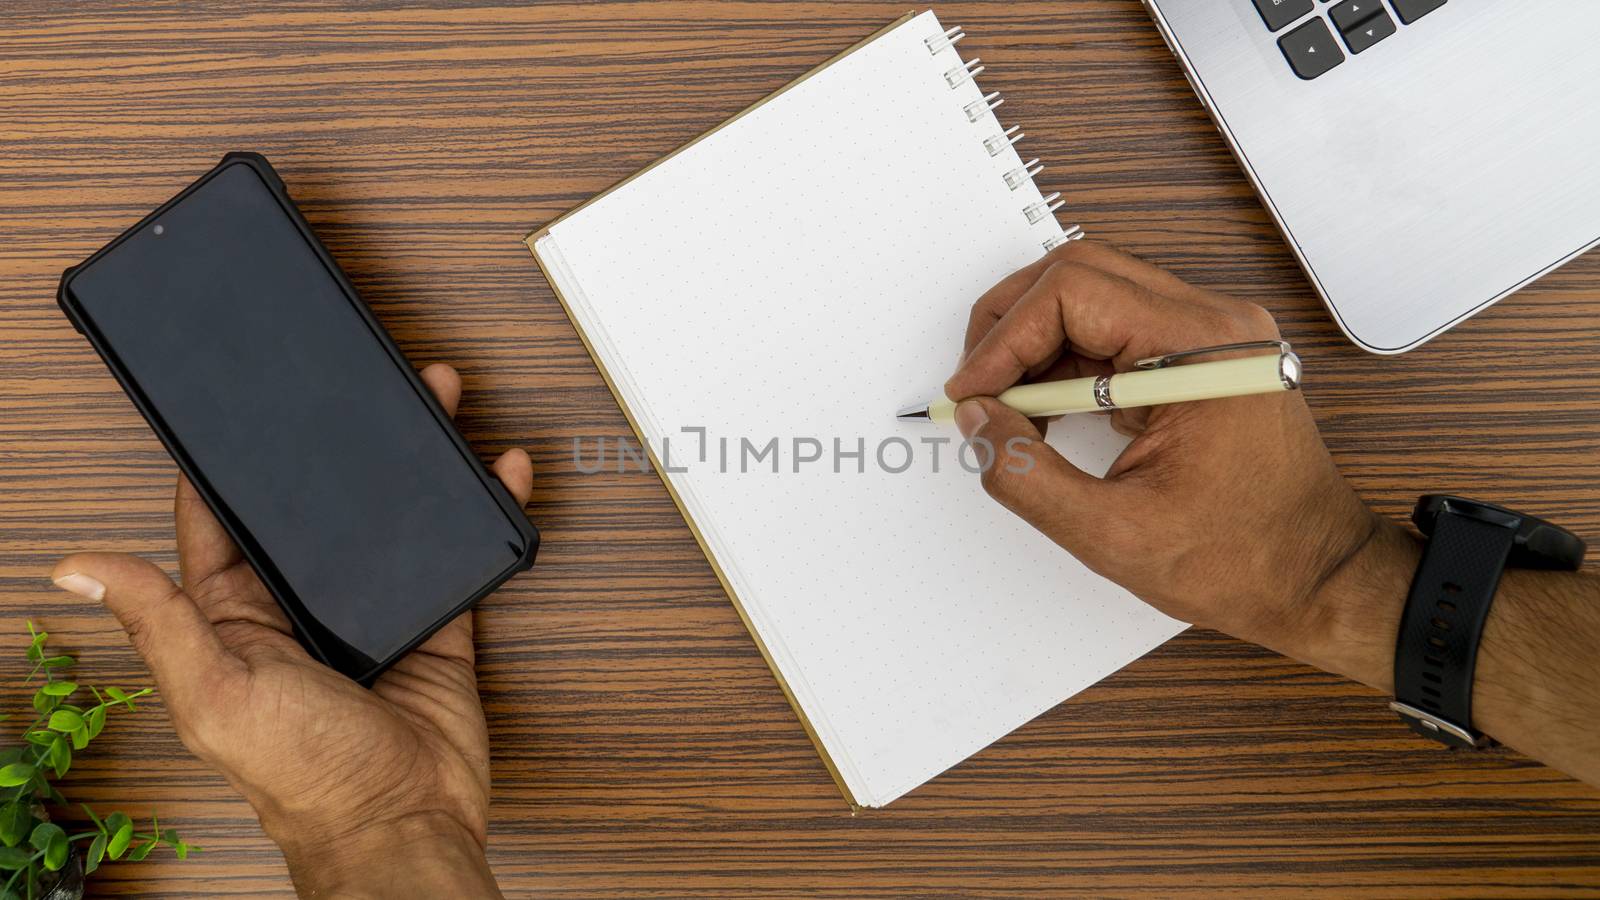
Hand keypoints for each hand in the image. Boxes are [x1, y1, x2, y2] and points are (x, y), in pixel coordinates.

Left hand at [49, 364, 525, 898]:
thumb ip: (160, 622)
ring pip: (387, 527)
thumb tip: (78, 568)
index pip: (218, 526)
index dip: (223, 469)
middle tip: (356, 394)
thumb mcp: (216, 692)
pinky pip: (455, 561)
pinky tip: (495, 477)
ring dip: (412, 471)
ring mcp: (369, 618)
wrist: (405, 822)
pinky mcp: (434, 630)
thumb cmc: (304, 776)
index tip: (235, 413)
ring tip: (434, 411)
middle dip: (335, 453)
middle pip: (312, 514)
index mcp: (234, 622)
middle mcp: (298, 614)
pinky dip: (479, 518)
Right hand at [944, 241, 1390, 663]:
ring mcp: (1212, 337)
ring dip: (1036, 344)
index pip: (1073, 293)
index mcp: (1201, 350)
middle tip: (974, 387)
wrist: (1321, 579)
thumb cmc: (1246, 561)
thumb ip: (1025, 475)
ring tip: (1004, 408)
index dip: (1004, 340)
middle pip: (1081, 276)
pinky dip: (1068, 363)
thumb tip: (975, 421)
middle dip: (1011, 326)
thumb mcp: (1113, 534)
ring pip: (1095, 297)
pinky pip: (1118, 332)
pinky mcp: (1202, 359)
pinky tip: (1044, 413)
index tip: (969, 395)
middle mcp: (1213, 324)